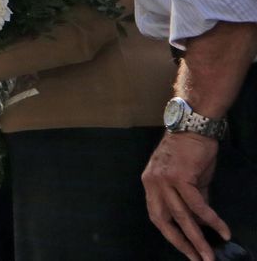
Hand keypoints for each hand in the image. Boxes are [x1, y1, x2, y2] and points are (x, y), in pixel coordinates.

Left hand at [143, 132, 225, 260]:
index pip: (157, 216)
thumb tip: (201, 225)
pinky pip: (197, 205)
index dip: (171, 235)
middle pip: (164, 221)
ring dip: (197, 239)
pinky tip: (223, 231)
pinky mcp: (180, 177)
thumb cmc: (191, 152)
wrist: (194, 125)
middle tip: (197, 259)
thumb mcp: (188, 179)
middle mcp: (152, 183)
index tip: (185, 250)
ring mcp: (164, 180)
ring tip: (210, 255)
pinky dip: (211, 220)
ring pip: (181, 217)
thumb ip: (191, 201)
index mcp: (150, 184)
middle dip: (182, 243)